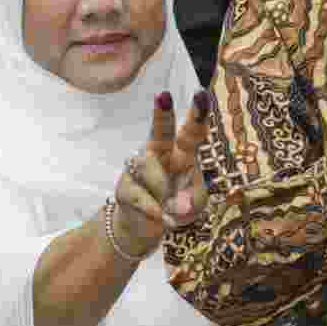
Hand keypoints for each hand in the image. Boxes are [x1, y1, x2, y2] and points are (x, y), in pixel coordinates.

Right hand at [112, 91, 210, 256]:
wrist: (147, 229)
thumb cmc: (176, 207)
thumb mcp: (195, 204)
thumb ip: (192, 199)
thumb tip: (175, 201)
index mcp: (183, 154)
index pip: (192, 132)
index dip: (197, 115)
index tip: (201, 96)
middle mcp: (161, 155)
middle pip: (161, 131)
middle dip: (163, 114)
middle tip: (163, 96)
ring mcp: (139, 169)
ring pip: (149, 166)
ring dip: (162, 188)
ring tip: (168, 208)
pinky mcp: (125, 187)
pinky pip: (138, 194)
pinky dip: (152, 209)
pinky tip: (159, 216)